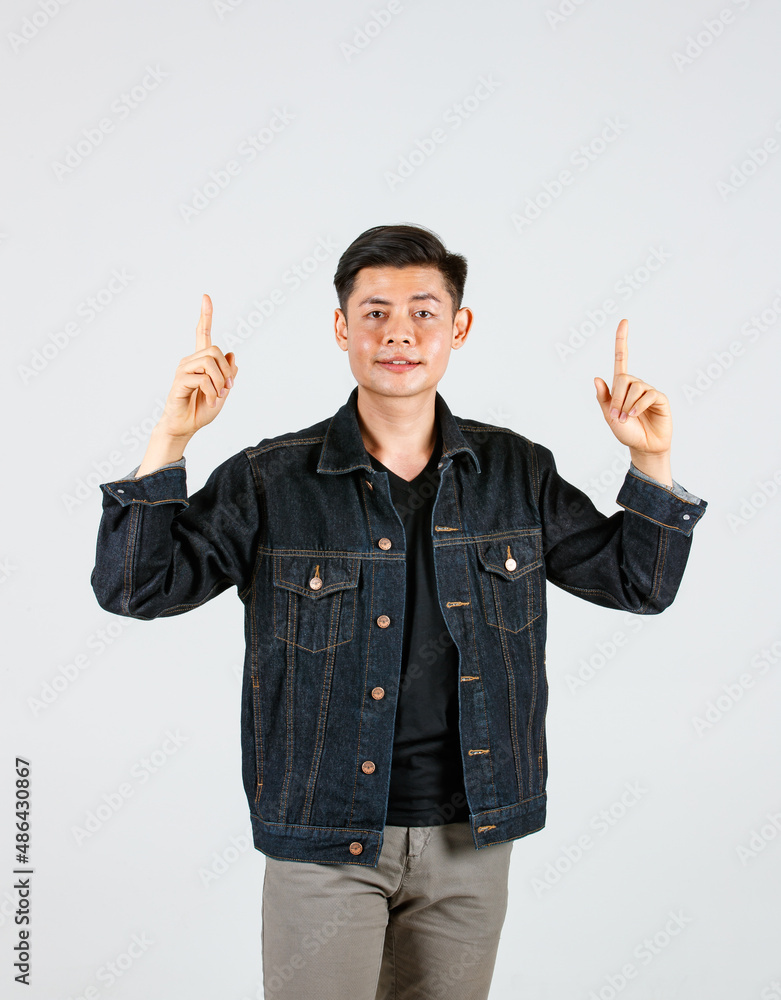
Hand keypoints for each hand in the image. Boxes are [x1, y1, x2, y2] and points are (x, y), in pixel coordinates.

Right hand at [156, 294, 238, 439]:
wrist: (186, 426)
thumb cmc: (202, 409)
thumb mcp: (223, 390)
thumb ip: (229, 373)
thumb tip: (232, 354)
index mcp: (201, 361)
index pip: (203, 333)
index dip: (205, 315)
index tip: (206, 297)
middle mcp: (189, 361)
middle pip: (215, 351)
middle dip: (226, 370)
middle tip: (228, 388)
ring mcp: (183, 370)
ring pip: (209, 363)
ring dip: (220, 382)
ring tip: (218, 396)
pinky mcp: (179, 381)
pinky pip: (202, 379)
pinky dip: (212, 393)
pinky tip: (210, 402)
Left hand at [594, 318, 671, 455]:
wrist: (643, 447)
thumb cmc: (627, 432)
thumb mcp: (609, 415)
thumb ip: (603, 398)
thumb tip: (597, 378)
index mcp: (622, 386)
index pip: (621, 358)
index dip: (622, 340)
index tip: (624, 321)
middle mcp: (636, 384)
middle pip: (623, 378)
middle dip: (617, 398)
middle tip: (616, 415)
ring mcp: (648, 390)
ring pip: (635, 387)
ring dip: (626, 405)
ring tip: (626, 418)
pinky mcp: (660, 398)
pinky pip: (647, 395)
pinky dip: (638, 406)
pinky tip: (635, 415)